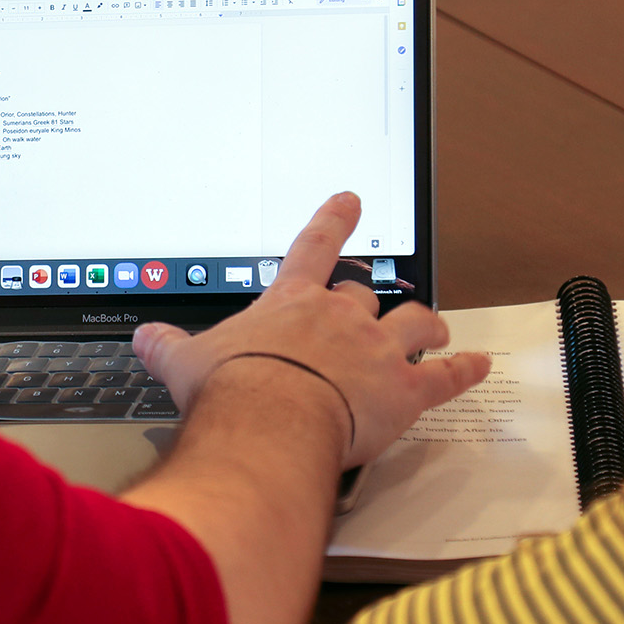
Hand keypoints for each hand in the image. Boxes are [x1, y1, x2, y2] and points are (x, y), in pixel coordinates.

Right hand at [133, 193, 489, 466]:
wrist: (268, 423)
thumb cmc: (231, 392)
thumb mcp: (185, 362)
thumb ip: (168, 346)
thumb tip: (144, 338)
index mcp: (292, 303)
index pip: (316, 247)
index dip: (335, 220)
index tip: (350, 200)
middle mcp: (341, 317)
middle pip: (367, 295)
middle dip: (373, 301)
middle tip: (375, 308)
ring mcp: (378, 351)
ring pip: (415, 323)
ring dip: (428, 325)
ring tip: (437, 329)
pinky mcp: (405, 392)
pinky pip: (446, 376)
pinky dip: (465, 370)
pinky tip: (479, 366)